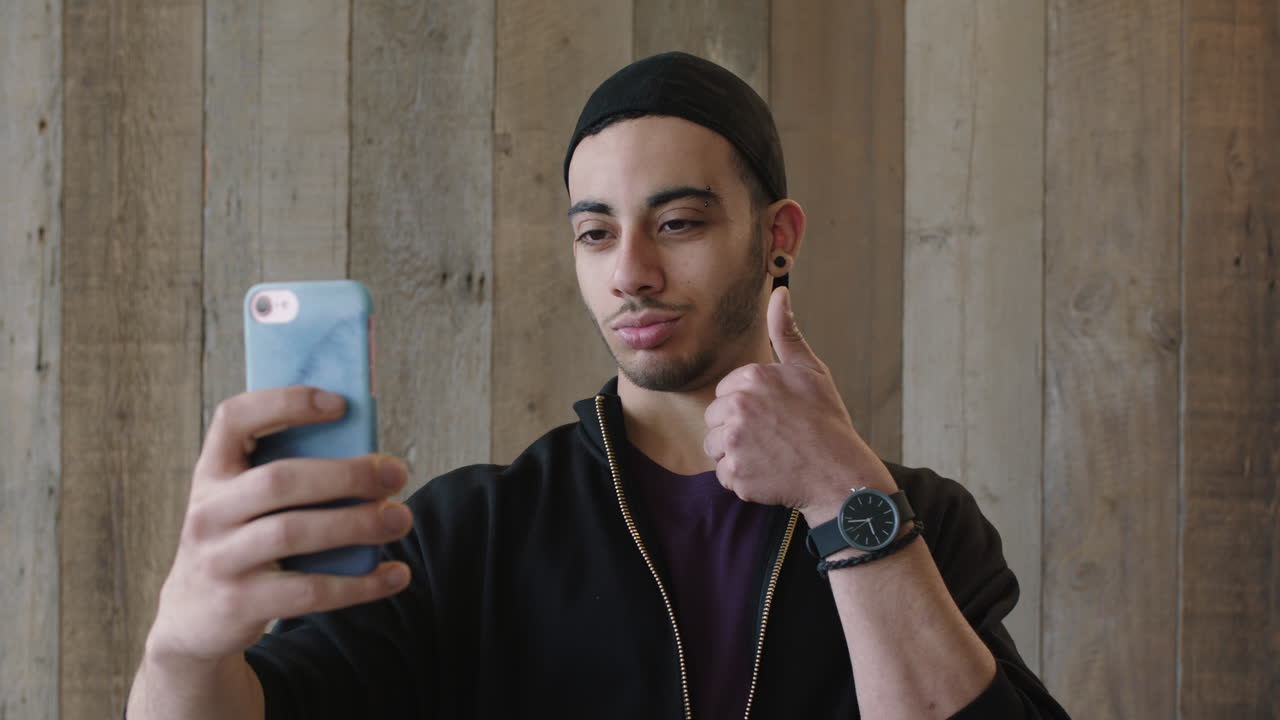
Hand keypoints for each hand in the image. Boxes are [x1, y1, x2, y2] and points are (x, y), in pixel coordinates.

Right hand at [144, 386, 413, 667]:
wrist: (192, 621)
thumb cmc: (241, 543)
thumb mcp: (243, 503)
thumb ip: (288, 477)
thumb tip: (369, 459)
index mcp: (212, 473)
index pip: (234, 419)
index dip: (287, 403)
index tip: (341, 404)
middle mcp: (208, 512)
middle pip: (280, 480)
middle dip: (346, 474)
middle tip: (396, 474)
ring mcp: (219, 560)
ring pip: (293, 533)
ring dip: (356, 524)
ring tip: (400, 518)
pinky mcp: (240, 603)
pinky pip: (308, 591)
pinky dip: (359, 584)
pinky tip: (394, 575)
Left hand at [703, 287, 895, 523]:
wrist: (840, 473)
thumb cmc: (826, 421)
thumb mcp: (810, 370)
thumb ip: (786, 333)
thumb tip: (779, 292)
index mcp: (752, 378)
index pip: (724, 393)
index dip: (747, 406)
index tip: (773, 416)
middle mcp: (738, 406)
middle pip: (714, 419)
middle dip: (736, 429)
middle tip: (772, 438)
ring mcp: (734, 442)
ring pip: (714, 447)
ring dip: (735, 454)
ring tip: (769, 455)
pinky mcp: (735, 474)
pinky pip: (723, 475)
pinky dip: (742, 479)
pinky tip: (768, 473)